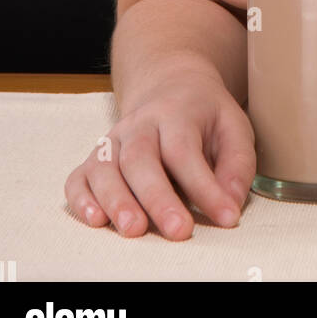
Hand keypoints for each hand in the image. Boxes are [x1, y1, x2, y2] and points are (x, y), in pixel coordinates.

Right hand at [64, 65, 255, 239]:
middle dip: (158, 198)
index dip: (204, 187)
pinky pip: (79, 177)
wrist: (170, 85)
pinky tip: (96, 220)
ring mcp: (113, 140)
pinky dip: (82, 199)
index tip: (225, 217)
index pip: (185, 150)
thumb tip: (231, 205)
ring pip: (106, 168)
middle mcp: (139, 124)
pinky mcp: (95, 158)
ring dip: (117, 200)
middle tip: (178, 231)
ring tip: (134, 230)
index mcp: (177, 113)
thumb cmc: (205, 116)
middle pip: (140, 159)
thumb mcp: (234, 128)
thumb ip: (237, 166)